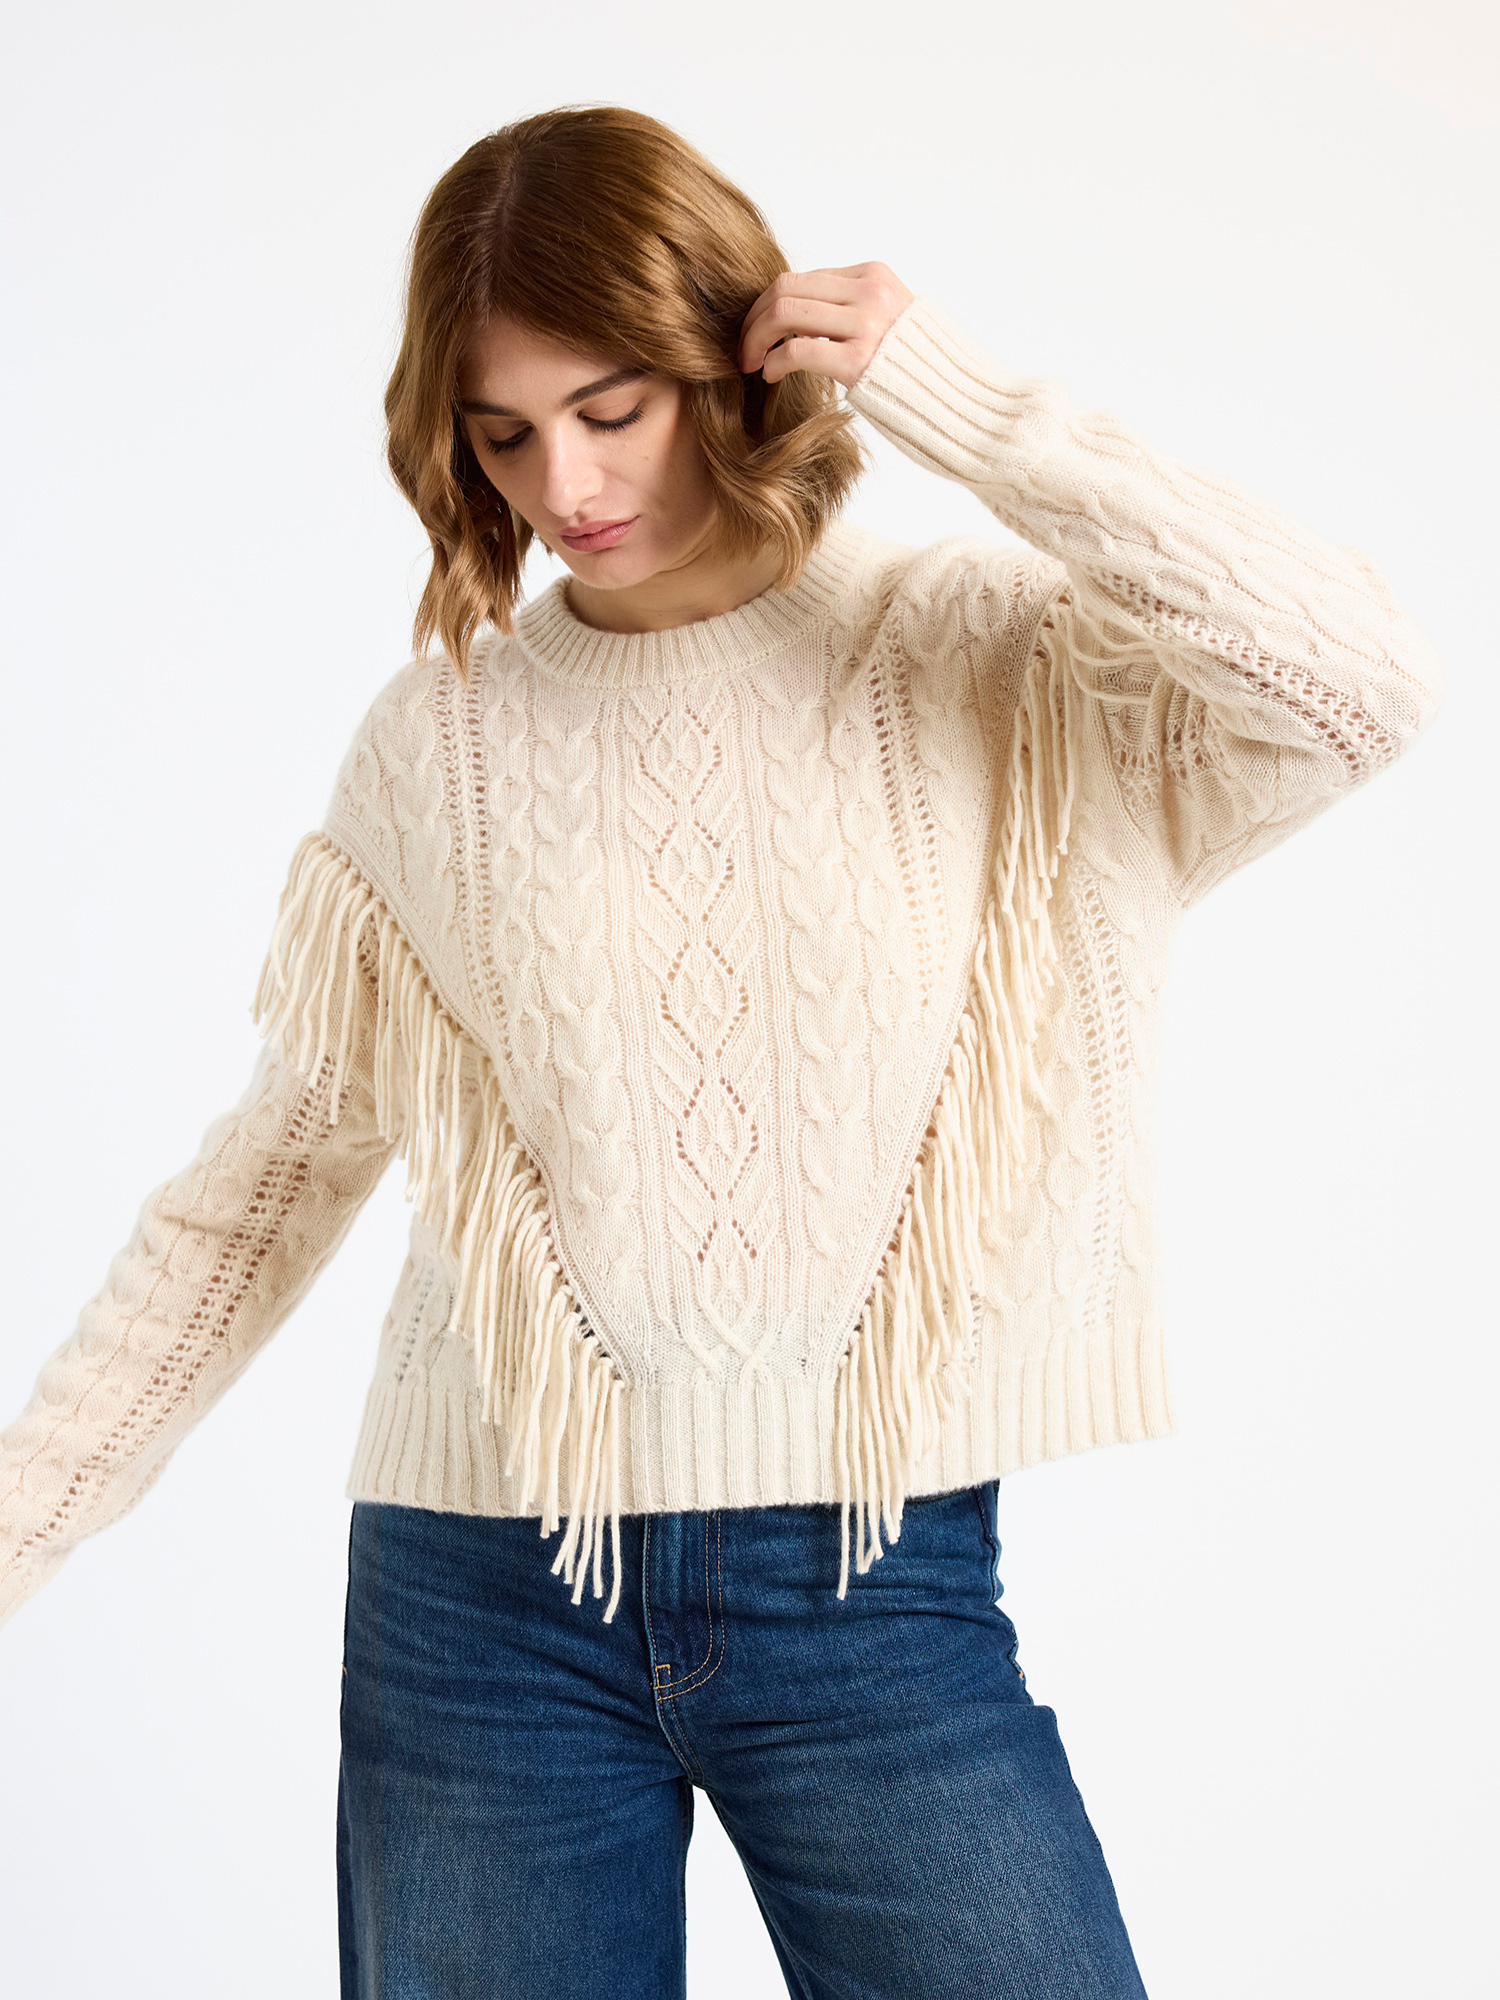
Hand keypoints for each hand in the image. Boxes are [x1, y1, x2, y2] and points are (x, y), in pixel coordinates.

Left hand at [737, 263, 915, 389]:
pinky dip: (774, 362)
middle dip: (754, 318)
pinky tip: (770, 375)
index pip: (803, 277)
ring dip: (755, 338)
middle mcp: (869, 293)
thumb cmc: (916, 367)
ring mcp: (865, 325)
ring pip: (785, 313)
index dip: (768, 303)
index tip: (756, 328)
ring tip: (750, 362)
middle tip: (743, 348)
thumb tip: (802, 308)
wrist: (956, 397)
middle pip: (785, 288)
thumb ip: (852, 306)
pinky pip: (797, 350)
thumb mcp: (889, 318)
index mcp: (873, 276)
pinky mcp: (858, 361)